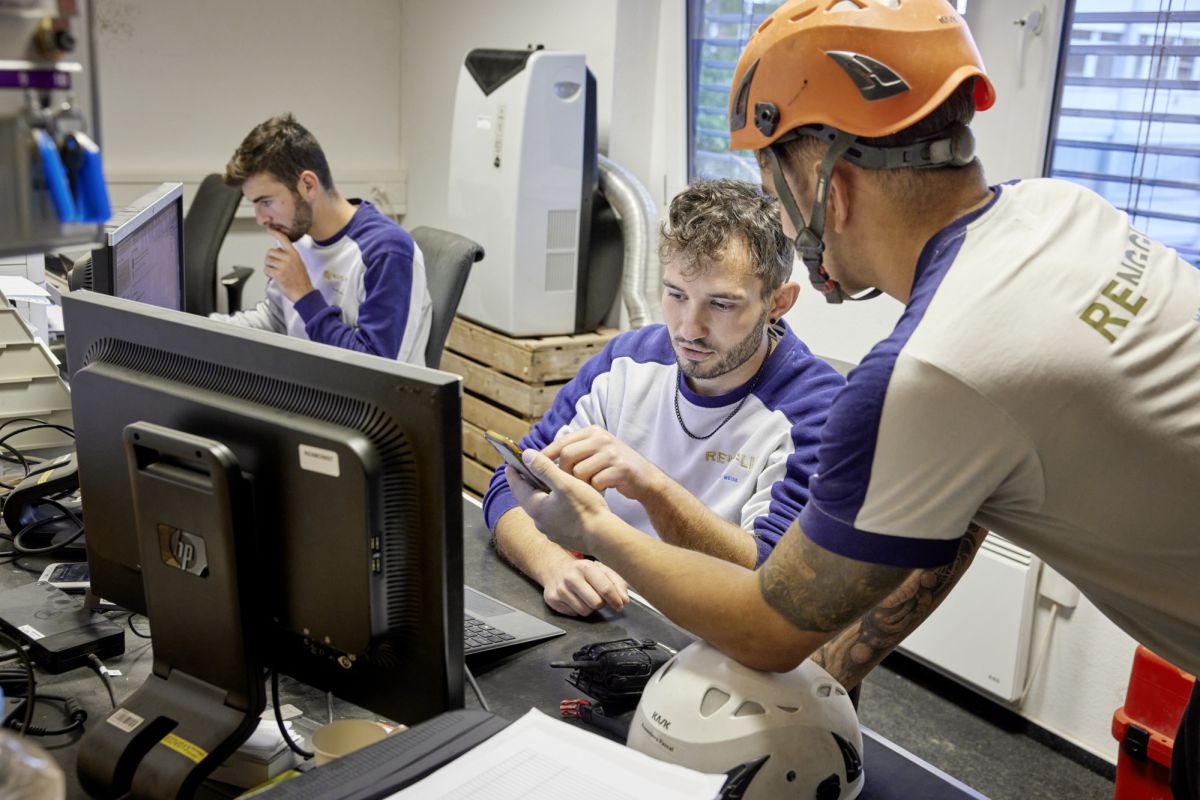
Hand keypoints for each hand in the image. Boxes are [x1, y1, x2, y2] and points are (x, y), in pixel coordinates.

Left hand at [264, 228, 314, 301]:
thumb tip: (278, 252)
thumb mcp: (299, 264)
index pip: (284, 240)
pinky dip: (268, 273)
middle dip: (270, 259)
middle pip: (270, 252)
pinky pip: (266, 270)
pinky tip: (275, 276)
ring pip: (267, 261)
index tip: (270, 229)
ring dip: (269, 267)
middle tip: (276, 266)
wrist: (304, 293)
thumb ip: (289, 256)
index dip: (276, 233)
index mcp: (294, 254)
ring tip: (277, 272)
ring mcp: (283, 266)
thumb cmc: (301, 280)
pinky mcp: (278, 274)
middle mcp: (288, 259)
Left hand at [504, 450, 615, 555]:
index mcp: (536, 507)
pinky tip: (561, 502)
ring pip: (540, 508)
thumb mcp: (565, 483)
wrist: (604, 538)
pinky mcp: (562, 536)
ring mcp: (550, 531)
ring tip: (545, 484)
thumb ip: (544, 468)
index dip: (513, 473)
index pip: (517, 486)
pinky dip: (551, 506)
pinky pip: (551, 517)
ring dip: (540, 495)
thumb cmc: (586, 509)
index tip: (510, 463)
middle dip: (526, 483)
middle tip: (527, 471)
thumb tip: (526, 455)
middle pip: (527, 498)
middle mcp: (539, 522)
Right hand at [542, 558, 628, 616]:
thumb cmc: (582, 571)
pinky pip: (574, 614)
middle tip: (598, 597)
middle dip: (601, 604)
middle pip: (596, 603)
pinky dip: (577, 610)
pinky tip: (574, 599)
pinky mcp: (553, 600)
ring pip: (585, 611)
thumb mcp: (601, 570)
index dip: (616, 600)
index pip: (606, 588)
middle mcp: (571, 577)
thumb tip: (624, 600)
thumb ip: (617, 583)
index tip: (620, 605)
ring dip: (589, 608)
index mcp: (586, 567)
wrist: (556, 570)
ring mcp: (561, 589)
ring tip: (585, 597)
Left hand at [543, 425, 665, 501]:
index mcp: (592, 432)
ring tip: (587, 488)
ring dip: (581, 484)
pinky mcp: (621, 468)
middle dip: (563, 474)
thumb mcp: (596, 451)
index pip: (561, 442)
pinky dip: (595, 490)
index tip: (533, 469)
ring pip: (580, 471)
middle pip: (567, 456)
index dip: (545, 457)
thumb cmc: (614, 467)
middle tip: (566, 485)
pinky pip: (596, 482)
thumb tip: (539, 457)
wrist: (646, 479)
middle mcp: (602, 439)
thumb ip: (574, 450)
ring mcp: (612, 453)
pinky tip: (601, 490)